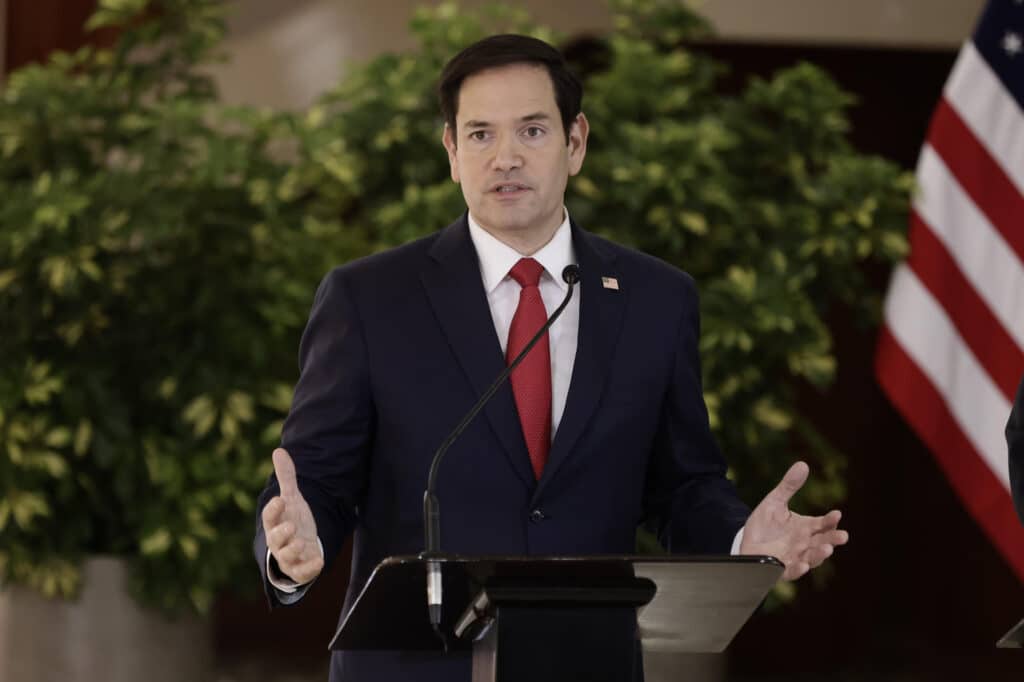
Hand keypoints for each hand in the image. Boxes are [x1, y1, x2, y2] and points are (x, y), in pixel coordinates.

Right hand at [261, 448, 323, 583]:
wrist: (301, 546)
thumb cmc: (293, 520)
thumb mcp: (292, 499)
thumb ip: (286, 478)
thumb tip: (279, 451)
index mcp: (276, 523)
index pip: (270, 517)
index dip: (274, 509)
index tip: (280, 499)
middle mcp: (279, 541)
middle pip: (275, 539)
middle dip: (282, 533)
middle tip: (292, 525)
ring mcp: (289, 557)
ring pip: (286, 557)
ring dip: (293, 550)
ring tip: (302, 542)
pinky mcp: (300, 570)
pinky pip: (302, 573)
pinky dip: (309, 569)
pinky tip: (320, 562)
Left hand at [739, 461, 848, 580]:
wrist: (746, 542)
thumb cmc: (765, 524)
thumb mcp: (775, 502)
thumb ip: (789, 486)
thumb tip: (802, 464)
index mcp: (806, 528)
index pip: (823, 524)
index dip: (830, 520)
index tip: (837, 514)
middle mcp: (804, 544)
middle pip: (823, 542)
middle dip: (833, 539)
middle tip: (843, 536)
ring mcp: (794, 558)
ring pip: (812, 558)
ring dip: (820, 555)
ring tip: (827, 549)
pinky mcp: (781, 569)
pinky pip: (792, 571)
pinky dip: (799, 569)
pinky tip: (803, 565)